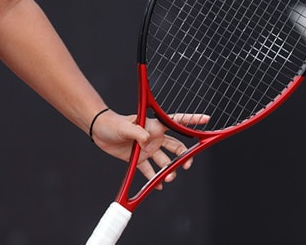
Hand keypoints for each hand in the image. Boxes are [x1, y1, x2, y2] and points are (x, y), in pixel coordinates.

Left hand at [91, 111, 209, 187]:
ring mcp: (147, 149)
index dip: (192, 120)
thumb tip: (147, 140)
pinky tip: (157, 185)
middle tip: (185, 166)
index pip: (176, 121)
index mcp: (154, 126)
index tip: (206, 120)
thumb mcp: (125, 126)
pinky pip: (150, 171)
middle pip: (176, 147)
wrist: (98, 131)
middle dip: (183, 157)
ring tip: (168, 178)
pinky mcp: (138, 159)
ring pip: (165, 161)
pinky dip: (154, 179)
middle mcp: (154, 138)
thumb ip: (137, 132)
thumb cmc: (112, 123)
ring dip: (169, 170)